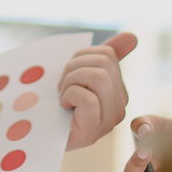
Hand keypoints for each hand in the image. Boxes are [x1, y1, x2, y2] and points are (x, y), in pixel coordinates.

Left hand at [59, 32, 136, 149]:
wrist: (39, 135)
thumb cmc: (59, 103)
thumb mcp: (80, 74)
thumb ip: (106, 56)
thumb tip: (132, 36)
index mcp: (118, 90)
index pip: (107, 54)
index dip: (82, 57)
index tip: (70, 74)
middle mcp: (120, 106)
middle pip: (103, 63)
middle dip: (74, 67)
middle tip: (62, 85)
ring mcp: (109, 121)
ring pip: (99, 77)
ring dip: (71, 81)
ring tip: (63, 94)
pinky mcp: (94, 132)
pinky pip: (88, 99)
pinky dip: (70, 96)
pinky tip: (64, 106)